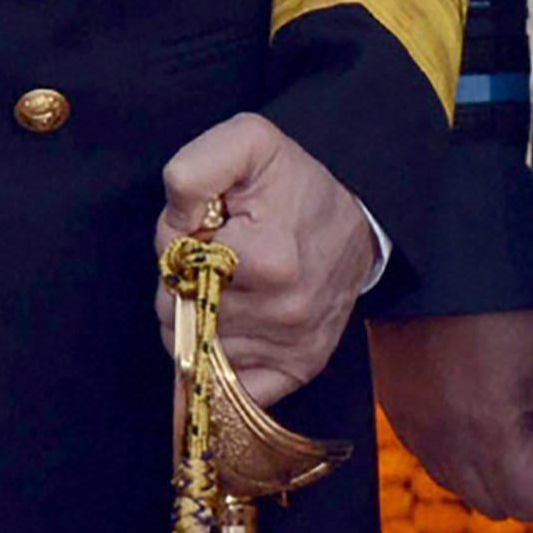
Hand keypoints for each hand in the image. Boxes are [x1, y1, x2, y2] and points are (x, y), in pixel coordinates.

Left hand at [155, 111, 375, 408]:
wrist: (358, 213)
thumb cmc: (294, 181)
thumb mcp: (246, 143)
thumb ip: (196, 169)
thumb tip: (177, 222)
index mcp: (267, 260)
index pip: (173, 267)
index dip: (177, 244)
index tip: (206, 227)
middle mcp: (283, 313)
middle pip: (181, 316)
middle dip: (184, 284)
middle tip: (216, 257)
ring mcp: (293, 347)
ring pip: (199, 351)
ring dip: (201, 319)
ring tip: (231, 284)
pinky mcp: (300, 368)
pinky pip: (232, 388)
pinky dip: (222, 363)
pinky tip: (236, 327)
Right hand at [372, 306, 532, 521]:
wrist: (433, 253)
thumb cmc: (503, 296)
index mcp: (489, 426)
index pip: (528, 504)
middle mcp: (444, 438)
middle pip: (492, 506)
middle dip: (519, 480)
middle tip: (530, 426)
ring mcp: (413, 427)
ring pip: (458, 486)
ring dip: (483, 467)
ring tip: (497, 412)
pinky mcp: (394, 411)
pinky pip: (429, 457)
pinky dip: (452, 447)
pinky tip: (465, 403)